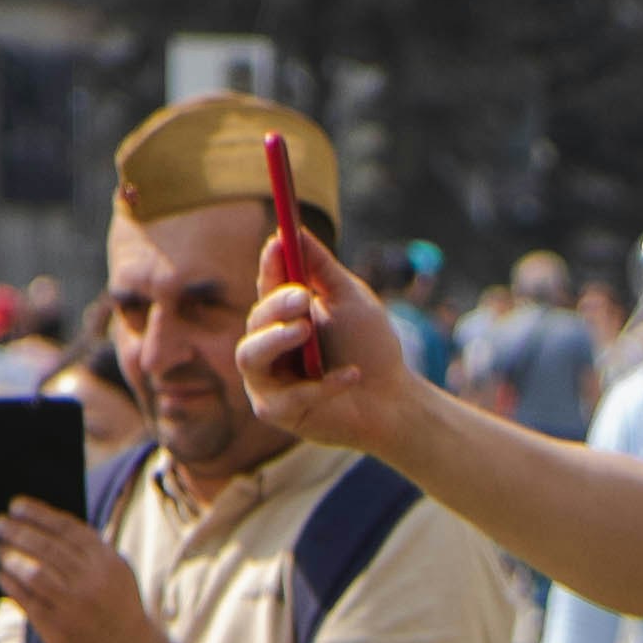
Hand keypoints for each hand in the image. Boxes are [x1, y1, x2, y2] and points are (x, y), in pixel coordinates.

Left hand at [0, 498, 154, 642]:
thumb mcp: (115, 572)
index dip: (37, 514)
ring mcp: (73, 605)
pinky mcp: (57, 626)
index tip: (16, 505)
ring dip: (11, 556)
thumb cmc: (115, 606)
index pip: (66, 528)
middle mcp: (91, 581)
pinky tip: (2, 575)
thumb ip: (88, 550)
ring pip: (33, 571)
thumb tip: (43, 525)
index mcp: (106, 561)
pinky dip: (10, 583)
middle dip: (17, 531)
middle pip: (46, 547)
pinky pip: (26, 598)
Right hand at [238, 239, 413, 450]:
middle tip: (302, 296)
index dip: (270, 264)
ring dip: (275, 340)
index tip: (279, 243)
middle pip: (255, 320)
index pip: (266, 286)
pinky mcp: (277, 411)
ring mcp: (268, 380)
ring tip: (305, 330)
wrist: (392, 400)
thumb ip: (322, 269)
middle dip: (276, 306)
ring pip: (249, 356)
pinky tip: (352, 375)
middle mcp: (268, 345)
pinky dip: (321, 385)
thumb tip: (296, 230)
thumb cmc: (369, 348)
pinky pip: (287, 396)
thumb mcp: (350, 300)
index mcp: (283, 314)